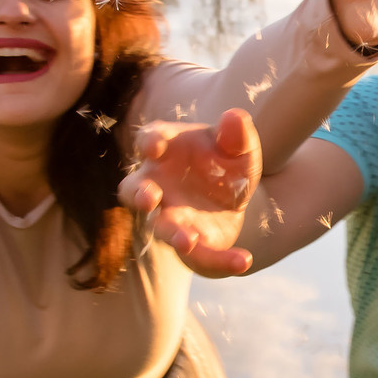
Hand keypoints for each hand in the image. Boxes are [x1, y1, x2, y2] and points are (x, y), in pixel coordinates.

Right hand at [120, 108, 261, 277]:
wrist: (235, 196)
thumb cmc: (225, 161)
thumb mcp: (240, 147)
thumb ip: (238, 134)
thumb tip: (235, 117)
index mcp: (167, 150)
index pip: (148, 140)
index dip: (149, 142)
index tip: (153, 146)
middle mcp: (158, 184)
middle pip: (134, 190)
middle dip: (139, 194)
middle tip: (150, 198)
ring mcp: (170, 216)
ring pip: (160, 228)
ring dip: (171, 234)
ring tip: (188, 240)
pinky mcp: (190, 242)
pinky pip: (200, 257)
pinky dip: (221, 261)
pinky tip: (243, 260)